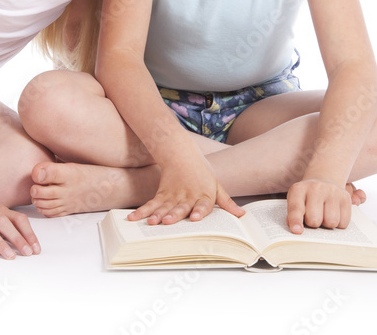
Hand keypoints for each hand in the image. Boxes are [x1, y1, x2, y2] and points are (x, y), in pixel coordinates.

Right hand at [0, 198, 40, 259]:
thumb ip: (10, 229)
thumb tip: (28, 246)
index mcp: (0, 211)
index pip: (19, 219)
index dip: (29, 234)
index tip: (36, 249)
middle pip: (5, 224)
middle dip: (18, 239)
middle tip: (27, 253)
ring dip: (1, 244)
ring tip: (11, 257)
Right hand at [127, 156, 243, 224]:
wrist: (181, 154)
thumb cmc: (201, 172)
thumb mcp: (217, 185)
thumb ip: (227, 202)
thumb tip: (242, 216)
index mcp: (203, 195)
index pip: (202, 205)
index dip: (199, 212)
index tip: (194, 218)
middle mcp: (187, 196)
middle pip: (181, 207)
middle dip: (174, 215)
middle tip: (169, 221)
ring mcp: (173, 195)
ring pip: (164, 206)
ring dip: (157, 215)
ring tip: (151, 222)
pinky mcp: (161, 194)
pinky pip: (151, 204)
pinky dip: (142, 211)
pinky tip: (134, 218)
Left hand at [286, 178, 352, 234]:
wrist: (324, 180)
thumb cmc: (307, 197)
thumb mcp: (295, 201)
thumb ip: (293, 215)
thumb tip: (297, 230)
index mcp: (298, 189)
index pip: (296, 208)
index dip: (295, 220)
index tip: (297, 230)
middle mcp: (316, 188)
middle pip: (314, 219)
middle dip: (313, 224)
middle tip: (313, 218)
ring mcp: (332, 192)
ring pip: (331, 222)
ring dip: (327, 225)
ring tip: (324, 216)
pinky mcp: (345, 198)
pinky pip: (343, 222)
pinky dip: (338, 224)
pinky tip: (334, 215)